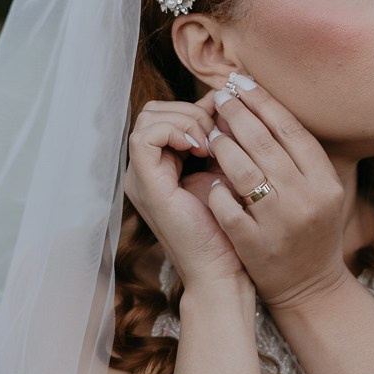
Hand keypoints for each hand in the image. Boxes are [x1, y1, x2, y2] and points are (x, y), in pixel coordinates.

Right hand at [125, 88, 248, 293]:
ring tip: (211, 142)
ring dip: (186, 119)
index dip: (197, 107)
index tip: (227, 123)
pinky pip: (146, 136)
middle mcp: (147, 170)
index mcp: (163, 167)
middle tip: (219, 132)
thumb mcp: (225, 172)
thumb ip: (219, 141)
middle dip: (191, 110)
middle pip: (155, 110)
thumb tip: (225, 101)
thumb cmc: (231, 229)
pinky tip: (202, 148)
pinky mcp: (145, 184)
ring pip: (149, 117)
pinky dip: (176, 131)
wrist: (223, 271)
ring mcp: (142, 178)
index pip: (167, 114)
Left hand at [206, 80, 347, 310]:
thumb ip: (298, 154)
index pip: (290, 129)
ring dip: (222, 146)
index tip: (240, 82)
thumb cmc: (311, 230)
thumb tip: (261, 105)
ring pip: (243, 172)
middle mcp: (307, 199)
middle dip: (236, 114)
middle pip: (264, 143)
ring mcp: (280, 223)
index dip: (262, 101)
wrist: (310, 287)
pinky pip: (227, 207)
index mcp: (325, 181)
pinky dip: (215, 189)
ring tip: (210, 133)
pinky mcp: (255, 244)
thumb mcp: (320, 190)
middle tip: (218, 97)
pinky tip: (208, 177)